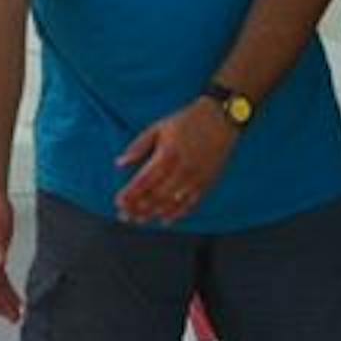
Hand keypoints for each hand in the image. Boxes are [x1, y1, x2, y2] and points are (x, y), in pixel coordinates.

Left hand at [113, 101, 235, 225]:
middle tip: (124, 216)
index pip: (143, 181)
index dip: (130, 195)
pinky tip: (165, 220)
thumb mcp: (158, 128)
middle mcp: (181, 170)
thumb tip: (119, 163)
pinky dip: (177, 214)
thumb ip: (138, 146)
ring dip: (153, 214)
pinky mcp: (207, 183)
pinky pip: (191, 204)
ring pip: (171, 203)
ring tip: (139, 220)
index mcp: (167, 155)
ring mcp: (196, 179)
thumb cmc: (187, 121)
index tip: (118, 203)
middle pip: (155, 196)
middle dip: (137, 208)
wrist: (222, 119)